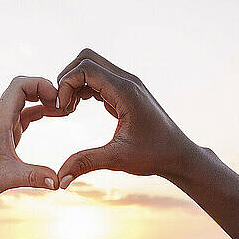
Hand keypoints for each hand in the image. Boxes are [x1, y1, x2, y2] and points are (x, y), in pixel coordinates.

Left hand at [0, 76, 58, 202]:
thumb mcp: (9, 177)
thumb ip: (35, 177)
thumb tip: (58, 182)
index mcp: (0, 120)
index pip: (19, 85)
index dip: (40, 85)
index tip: (56, 100)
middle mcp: (1, 116)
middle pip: (23, 86)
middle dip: (45, 89)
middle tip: (63, 104)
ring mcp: (3, 122)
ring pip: (24, 98)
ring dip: (43, 98)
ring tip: (63, 109)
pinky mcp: (6, 131)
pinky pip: (25, 112)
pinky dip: (40, 110)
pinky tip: (54, 116)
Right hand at [55, 49, 198, 187]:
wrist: (178, 155)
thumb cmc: (153, 155)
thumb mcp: (117, 159)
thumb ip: (86, 163)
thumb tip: (60, 179)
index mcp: (126, 92)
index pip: (86, 68)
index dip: (66, 84)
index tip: (63, 110)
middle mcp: (127, 81)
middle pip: (87, 58)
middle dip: (67, 78)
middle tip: (63, 106)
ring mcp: (128, 84)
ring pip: (92, 66)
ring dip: (75, 83)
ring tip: (69, 109)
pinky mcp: (126, 91)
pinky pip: (98, 78)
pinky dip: (83, 88)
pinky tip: (79, 108)